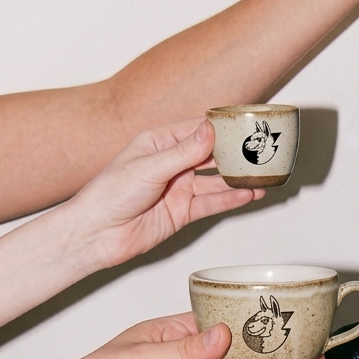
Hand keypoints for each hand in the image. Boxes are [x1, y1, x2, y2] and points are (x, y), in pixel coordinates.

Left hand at [68, 119, 261, 269]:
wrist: (96, 234)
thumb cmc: (109, 195)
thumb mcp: (149, 167)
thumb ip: (184, 152)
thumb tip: (210, 130)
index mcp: (158, 143)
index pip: (196, 130)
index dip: (221, 127)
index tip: (244, 124)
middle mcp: (171, 164)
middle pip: (211, 155)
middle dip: (235, 154)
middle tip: (260, 151)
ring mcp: (179, 189)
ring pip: (216, 181)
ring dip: (238, 179)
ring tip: (262, 176)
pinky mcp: (183, 212)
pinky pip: (212, 203)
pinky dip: (231, 200)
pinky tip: (248, 195)